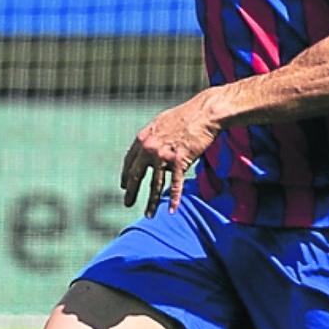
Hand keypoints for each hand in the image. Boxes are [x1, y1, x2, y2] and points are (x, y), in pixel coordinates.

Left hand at [120, 93, 221, 214]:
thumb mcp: (162, 123)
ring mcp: (164, 155)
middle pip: (136, 175)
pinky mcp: (180, 161)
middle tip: (127, 203)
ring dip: (151, 202)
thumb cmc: (186, 116)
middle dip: (131, 191)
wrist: (204, 113)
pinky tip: (171, 210)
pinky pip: (175, 184)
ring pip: (155, 184)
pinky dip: (174, 199)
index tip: (124, 185)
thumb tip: (150, 149)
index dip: (126, 174)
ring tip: (148, 215)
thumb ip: (153, 137)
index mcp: (143, 137)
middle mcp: (149, 147)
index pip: (129, 161)